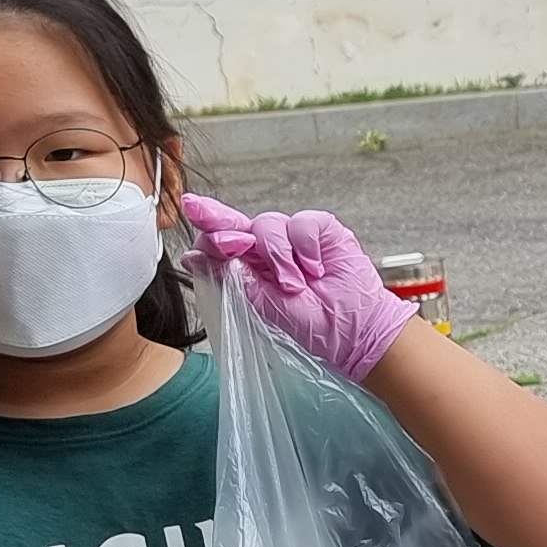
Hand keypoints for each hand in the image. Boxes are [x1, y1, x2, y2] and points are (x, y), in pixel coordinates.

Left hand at [179, 195, 412, 380]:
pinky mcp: (322, 230)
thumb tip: (192, 256)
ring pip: (269, 224)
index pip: (218, 239)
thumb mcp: (259, 305)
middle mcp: (267, 248)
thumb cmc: (310, 326)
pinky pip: (303, 223)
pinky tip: (316, 269)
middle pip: (237, 222)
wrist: (353, 331)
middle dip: (229, 227)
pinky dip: (306, 246)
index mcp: (247, 267)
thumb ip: (227, 278)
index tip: (194, 214)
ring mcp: (294, 237)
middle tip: (236, 245)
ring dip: (280, 257)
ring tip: (296, 285)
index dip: (208, 226)